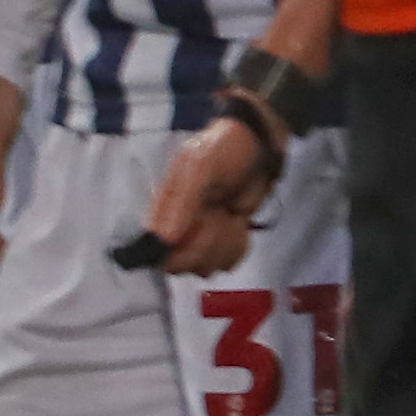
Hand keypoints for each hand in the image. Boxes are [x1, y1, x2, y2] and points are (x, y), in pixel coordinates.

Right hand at [143, 113, 281, 276]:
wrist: (258, 148)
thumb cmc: (223, 151)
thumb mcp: (201, 166)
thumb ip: (182, 202)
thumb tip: (162, 241)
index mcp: (161, 211)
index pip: (157, 251)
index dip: (179, 250)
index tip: (199, 226)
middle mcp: (176, 230)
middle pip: (182, 265)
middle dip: (207, 244)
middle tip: (220, 213)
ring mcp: (199, 239)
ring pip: (206, 267)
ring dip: (225, 243)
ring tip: (230, 215)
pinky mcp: (222, 243)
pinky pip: (227, 263)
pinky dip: (238, 246)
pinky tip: (239, 224)